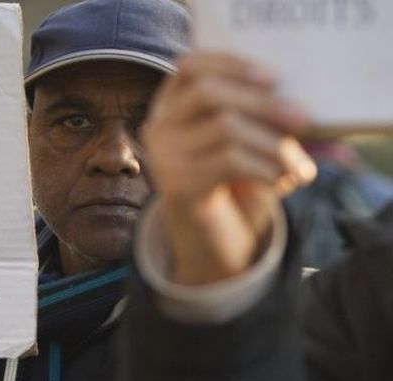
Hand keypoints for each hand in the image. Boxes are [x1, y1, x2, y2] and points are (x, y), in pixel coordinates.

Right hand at [143, 52, 315, 285]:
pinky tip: (284, 182)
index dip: (230, 64)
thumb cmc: (229, 180)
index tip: (274, 76)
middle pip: (207, 93)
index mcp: (170, 105)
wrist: (206, 235)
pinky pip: (230, 162)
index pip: (190, 67)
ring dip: (274, 145)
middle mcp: (158, 126)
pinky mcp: (177, 185)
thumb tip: (294, 108)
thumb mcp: (237, 141)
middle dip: (261, 101)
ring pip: (225, 127)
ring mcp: (162, 156)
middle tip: (303, 117)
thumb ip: (252, 116)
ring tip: (300, 167)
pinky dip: (267, 169)